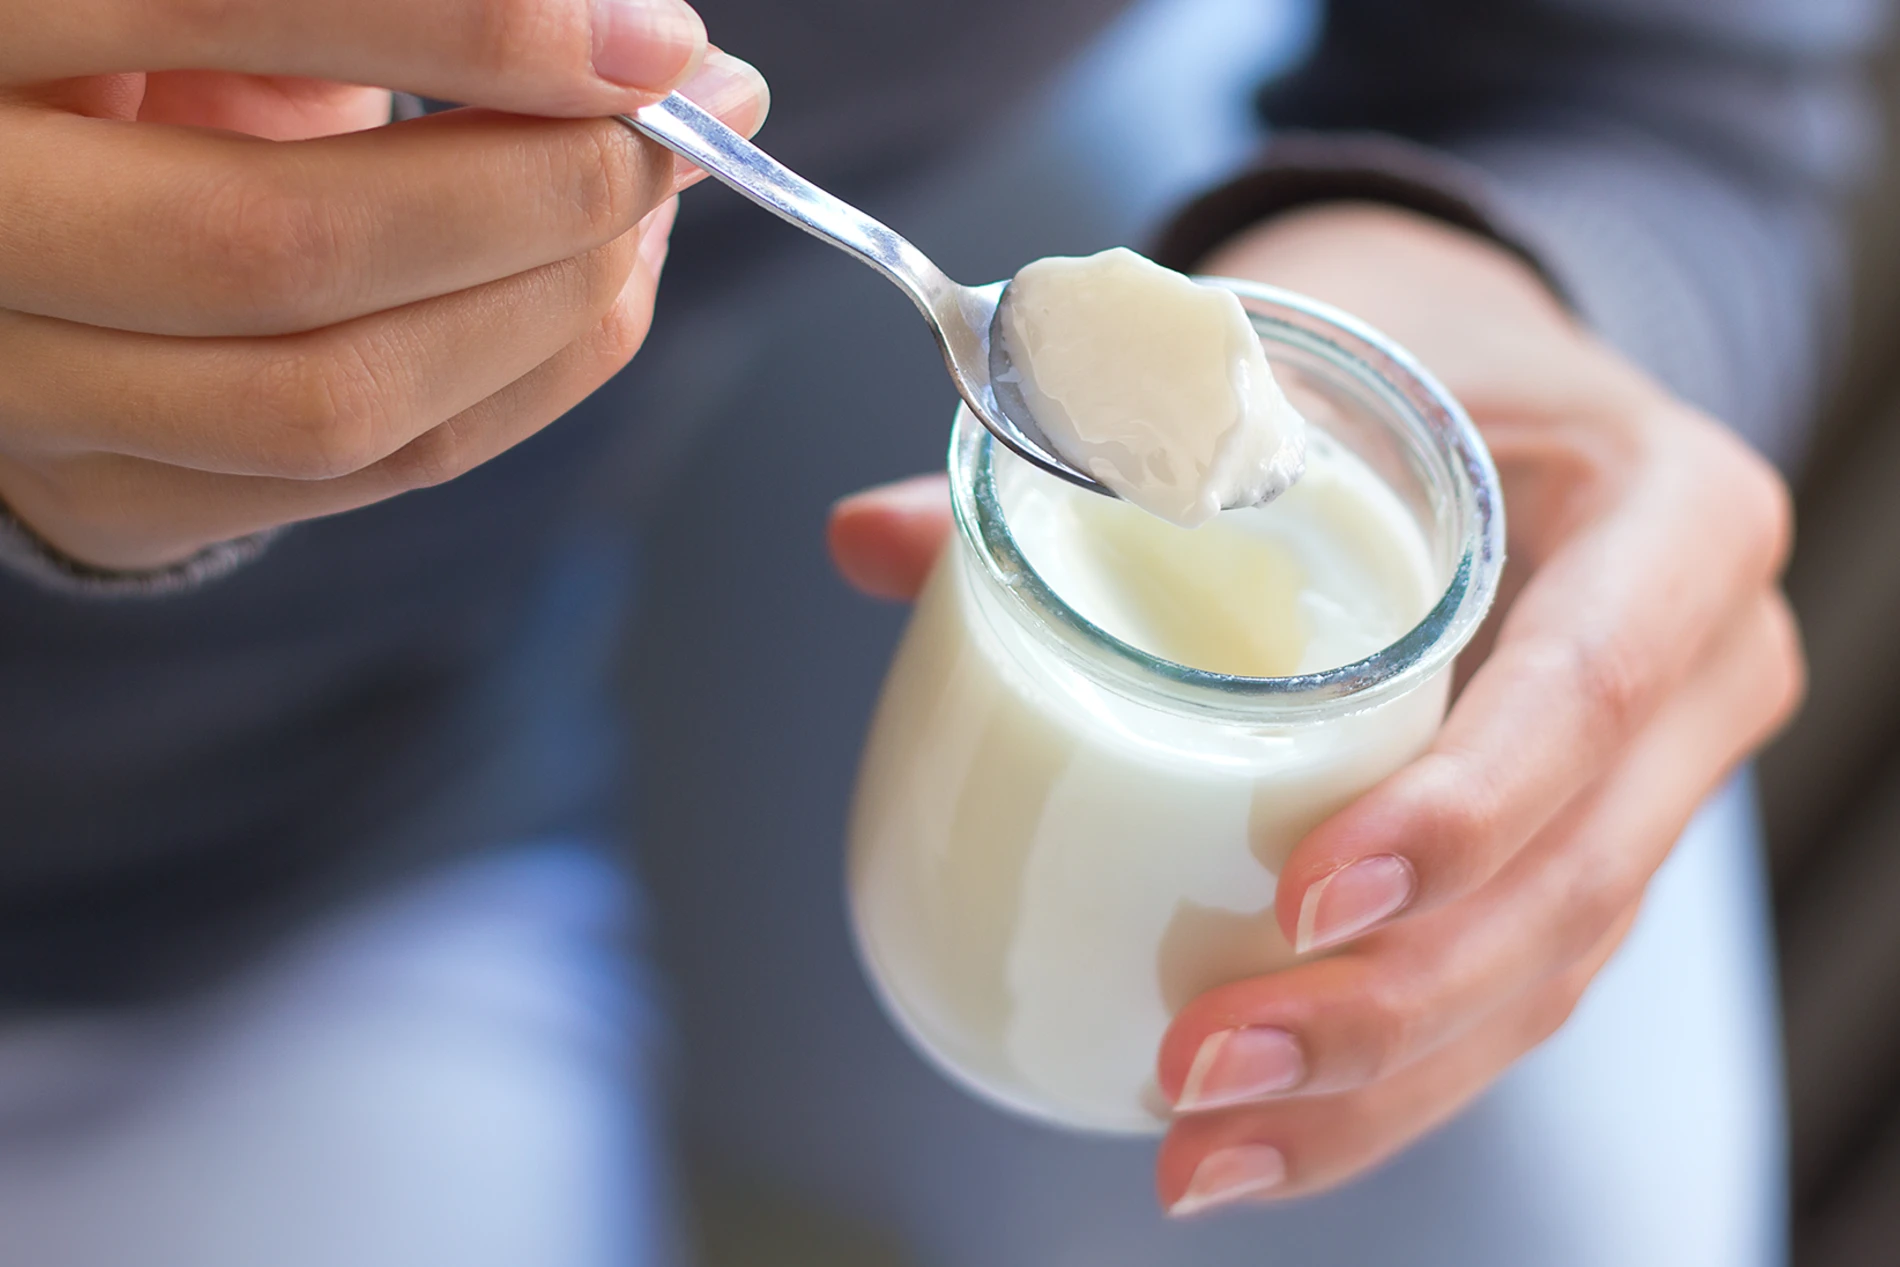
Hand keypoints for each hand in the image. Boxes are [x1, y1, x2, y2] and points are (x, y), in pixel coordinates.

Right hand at [0, 0, 767, 569]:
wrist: (4, 199)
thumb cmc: (128, 39)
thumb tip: (627, 29)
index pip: (224, 8)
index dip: (472, 27)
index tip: (655, 39)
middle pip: (287, 247)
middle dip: (543, 191)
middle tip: (688, 125)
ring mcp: (29, 397)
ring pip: (343, 402)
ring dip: (560, 305)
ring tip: (656, 204)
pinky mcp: (123, 498)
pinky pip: (383, 471)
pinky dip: (536, 377)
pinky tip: (603, 285)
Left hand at [828, 205, 1801, 1211]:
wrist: (1486, 382)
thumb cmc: (1390, 347)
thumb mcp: (1280, 352)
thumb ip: (1086, 439)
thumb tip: (864, 540)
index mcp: (1670, 516)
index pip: (1592, 684)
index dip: (1463, 809)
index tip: (1299, 897)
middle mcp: (1697, 671)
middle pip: (1574, 885)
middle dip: (1386, 1008)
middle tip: (1199, 1064)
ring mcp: (1648, 788)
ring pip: (1540, 981)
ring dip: (1369, 1090)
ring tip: (1197, 1146)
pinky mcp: (1572, 860)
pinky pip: (1500, 995)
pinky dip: (1382, 1085)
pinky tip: (1251, 1144)